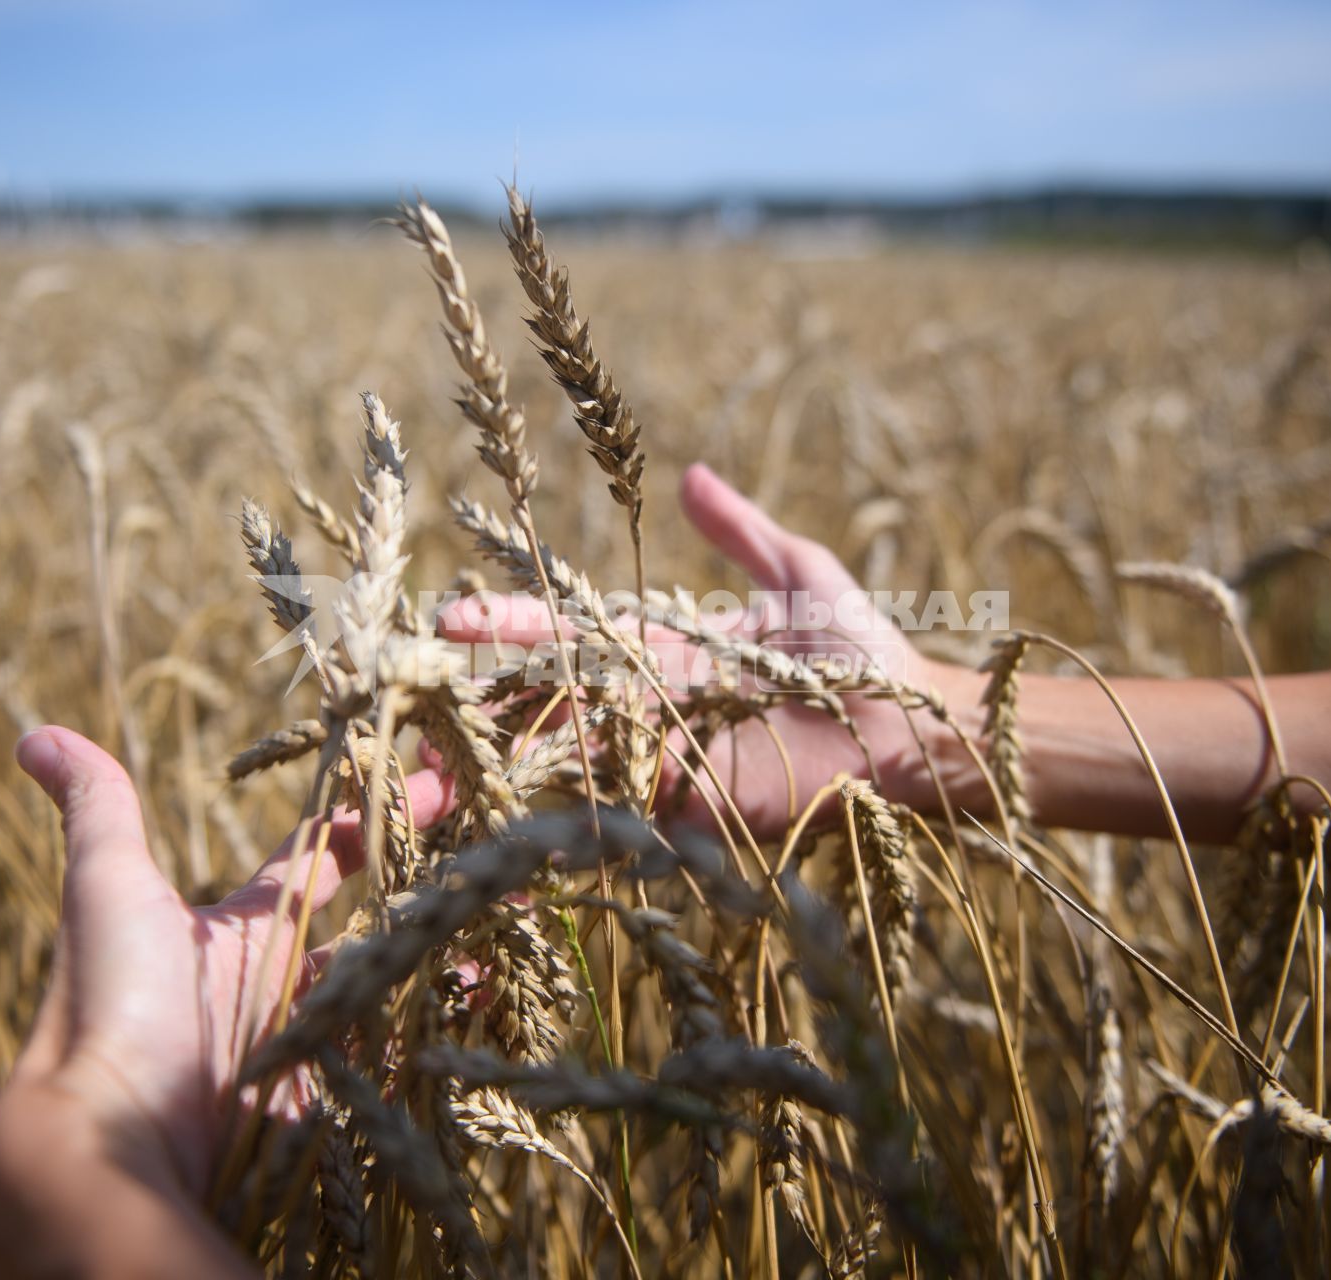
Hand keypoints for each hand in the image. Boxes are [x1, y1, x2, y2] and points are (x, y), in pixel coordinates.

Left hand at [0, 726, 454, 1276]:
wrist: (111, 1139)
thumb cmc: (109, 1002)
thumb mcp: (106, 887)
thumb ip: (96, 808)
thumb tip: (37, 736)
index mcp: (237, 930)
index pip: (318, 858)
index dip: (372, 816)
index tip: (438, 778)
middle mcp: (275, 985)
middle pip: (372, 923)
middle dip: (434, 886)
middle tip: (503, 854)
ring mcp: (305, 1045)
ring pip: (392, 989)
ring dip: (447, 957)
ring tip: (513, 923)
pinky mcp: (329, 1104)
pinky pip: (397, 1063)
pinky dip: (442, 1035)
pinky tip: (488, 1003)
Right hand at [441, 463, 980, 838]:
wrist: (919, 721)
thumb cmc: (865, 646)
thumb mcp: (799, 573)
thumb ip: (741, 531)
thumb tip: (690, 475)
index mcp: (667, 651)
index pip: (571, 636)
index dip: (512, 626)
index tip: (450, 613)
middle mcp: (655, 707)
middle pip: (552, 701)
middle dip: (481, 699)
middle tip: (412, 693)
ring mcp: (669, 760)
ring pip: (570, 756)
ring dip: (504, 756)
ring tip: (432, 754)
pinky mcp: (695, 804)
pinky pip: (622, 806)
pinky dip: (568, 803)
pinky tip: (509, 798)